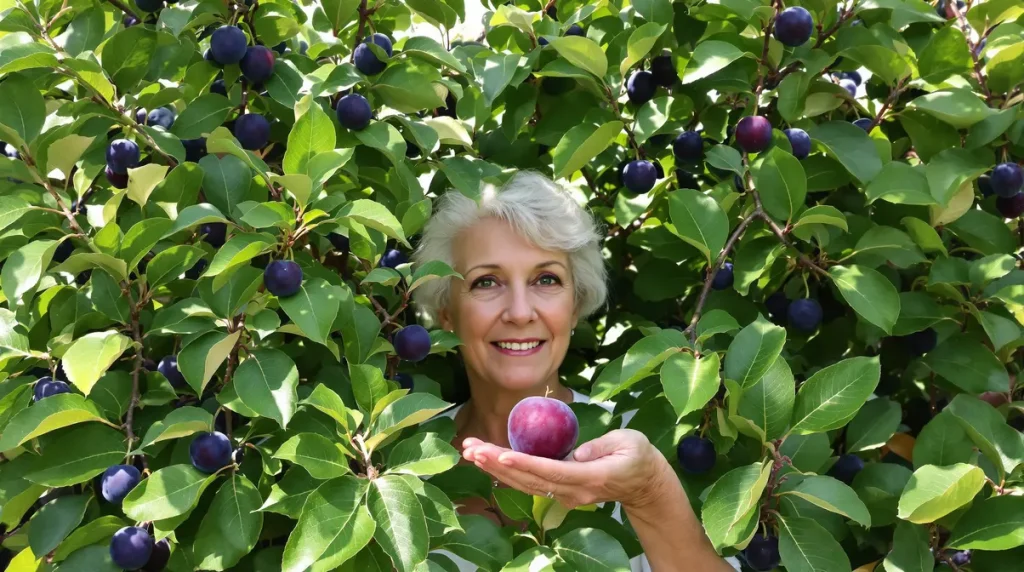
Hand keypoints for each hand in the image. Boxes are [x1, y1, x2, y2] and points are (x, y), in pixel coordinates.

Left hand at [462, 429, 671, 510]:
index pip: (551, 471)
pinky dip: (506, 471)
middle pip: (529, 479)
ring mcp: (565, 494)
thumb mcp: (630, 443)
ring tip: (470, 451)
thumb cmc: (638, 457)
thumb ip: (602, 445)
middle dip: (496, 463)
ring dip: (494, 468)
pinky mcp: (560, 489)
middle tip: (470, 447)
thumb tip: (575, 453)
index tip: (500, 454)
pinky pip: (529, 482)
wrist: (643, 484)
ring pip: (524, 483)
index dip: (524, 463)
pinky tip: (487, 461)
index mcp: (590, 477)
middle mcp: (572, 491)